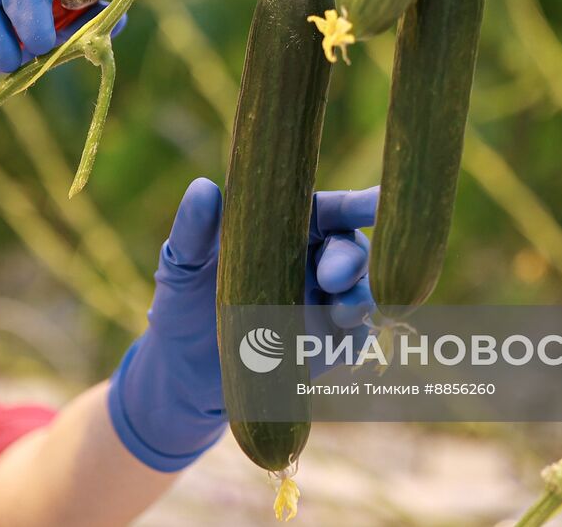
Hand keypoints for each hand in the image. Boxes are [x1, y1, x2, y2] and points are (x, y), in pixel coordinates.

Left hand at [106, 179, 377, 471]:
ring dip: (361, 299)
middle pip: (351, 249)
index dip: (358, 204)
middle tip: (333, 275)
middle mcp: (315, 261)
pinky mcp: (327, 347)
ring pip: (362, 293)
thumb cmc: (184, 302)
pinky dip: (355, 338)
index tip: (378, 202)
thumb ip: (195, 229)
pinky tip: (340, 343)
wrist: (183, 373)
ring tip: (341, 311)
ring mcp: (325, 305)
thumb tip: (203, 188)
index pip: (329, 209)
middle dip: (352, 258)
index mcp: (288, 229)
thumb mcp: (183, 264)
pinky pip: (354, 341)